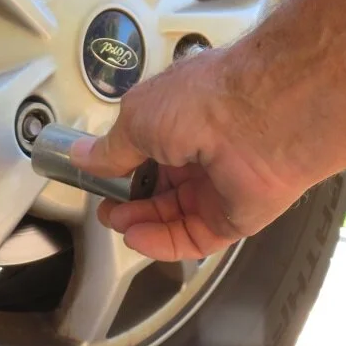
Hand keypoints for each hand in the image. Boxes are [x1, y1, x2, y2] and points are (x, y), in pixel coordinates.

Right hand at [70, 48, 309, 260]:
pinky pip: (193, 238)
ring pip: (175, 217)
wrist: (261, 120)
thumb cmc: (203, 102)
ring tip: (118, 223)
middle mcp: (204, 152)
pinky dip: (163, 242)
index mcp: (183, 119)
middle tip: (106, 210)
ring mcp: (221, 187)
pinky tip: (138, 238)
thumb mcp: (137, 118)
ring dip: (142, 223)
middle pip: (161, 189)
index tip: (98, 179)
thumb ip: (112, 147)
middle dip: (130, 202)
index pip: (149, 151)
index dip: (122, 169)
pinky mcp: (234, 219)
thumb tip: (85, 156)